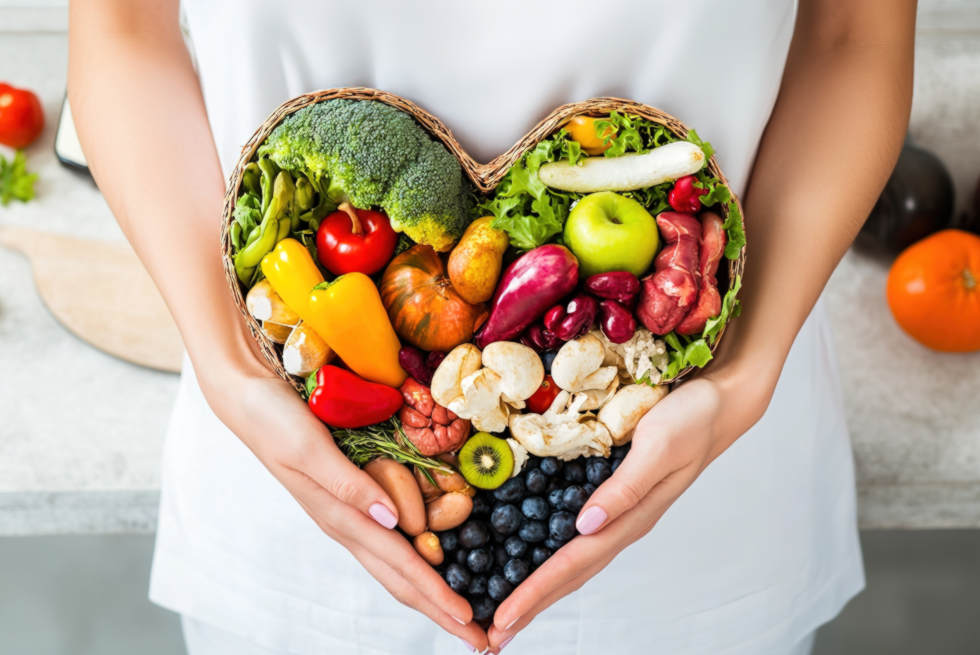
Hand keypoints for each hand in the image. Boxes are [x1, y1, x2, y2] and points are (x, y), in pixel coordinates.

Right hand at [203, 359, 488, 650]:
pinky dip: (415, 560)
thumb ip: (348, 484)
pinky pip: (389, 537)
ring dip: (428, 592)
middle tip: (479, 638)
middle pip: (399, 577)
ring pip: (395, 563)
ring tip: (458, 613)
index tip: (469, 620)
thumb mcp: (309, 448)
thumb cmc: (274, 419)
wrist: (246, 398)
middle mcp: (346, 522)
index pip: (399, 564)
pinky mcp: (349, 494)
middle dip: (439, 609)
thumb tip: (391, 521)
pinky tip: (430, 562)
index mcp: (340, 516)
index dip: (436, 595)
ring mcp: (347, 512)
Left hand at [487, 371, 769, 651]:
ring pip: (572, 560)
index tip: (504, 618)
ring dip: (540, 588)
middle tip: (494, 636)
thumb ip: (625, 488)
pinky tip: (530, 559)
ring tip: (510, 612)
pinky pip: (574, 534)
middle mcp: (622, 522)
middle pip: (570, 574)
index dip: (536, 592)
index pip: (574, 563)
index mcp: (631, 517)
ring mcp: (618, 512)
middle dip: (531, 604)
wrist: (719, 402)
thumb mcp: (658, 446)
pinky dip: (547, 554)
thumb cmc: (692, 420)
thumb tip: (586, 525)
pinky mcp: (612, 494)